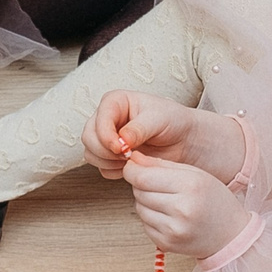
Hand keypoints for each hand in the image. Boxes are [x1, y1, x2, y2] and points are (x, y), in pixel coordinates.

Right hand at [84, 93, 244, 181]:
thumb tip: (122, 140)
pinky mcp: (110, 155)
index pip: (98, 119)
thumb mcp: (159, 119)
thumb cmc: (174, 121)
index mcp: (115, 102)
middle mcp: (107, 118)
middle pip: (88, 137)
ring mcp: (106, 137)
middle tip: (127, 156)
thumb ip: (138, 128)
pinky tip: (130, 165)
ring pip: (90, 153)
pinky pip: (100, 167)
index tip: (121, 148)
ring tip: (131, 159)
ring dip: (108, 161)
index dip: (105, 136)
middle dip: (105, 151)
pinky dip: (113, 170)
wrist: (184, 140)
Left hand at [121, 153, 254, 259]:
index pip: (143, 177)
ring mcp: (173, 230)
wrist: (230, 235)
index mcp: (190, 186)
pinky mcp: (166, 244)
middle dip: (140, 184)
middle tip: (156, 183)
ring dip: (145, 201)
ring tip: (166, 200)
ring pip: (139, 208)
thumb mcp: (195, 174)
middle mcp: (181, 209)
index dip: (132, 170)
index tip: (132, 167)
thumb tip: (133, 158)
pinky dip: (151, 217)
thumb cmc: (214, 201)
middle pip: (139, 191)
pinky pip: (144, 224)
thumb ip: (161, 164)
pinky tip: (168, 216)